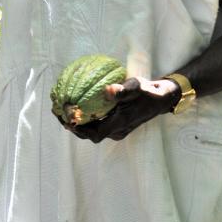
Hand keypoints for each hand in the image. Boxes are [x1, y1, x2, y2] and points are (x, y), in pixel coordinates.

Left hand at [63, 77, 180, 142]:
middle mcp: (118, 130)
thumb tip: (108, 91)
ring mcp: (118, 128)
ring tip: (65, 113)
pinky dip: (88, 119)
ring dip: (80, 124)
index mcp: (120, 124)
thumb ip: (123, 90)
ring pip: (94, 130)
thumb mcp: (137, 87)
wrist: (162, 98)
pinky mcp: (119, 124)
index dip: (79, 130)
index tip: (66, 121)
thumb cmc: (148, 92)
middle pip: (91, 134)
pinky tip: (79, 108)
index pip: (94, 134)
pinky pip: (99, 124)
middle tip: (59, 115)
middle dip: (75, 127)